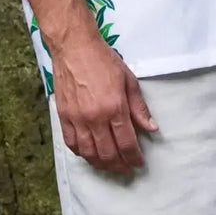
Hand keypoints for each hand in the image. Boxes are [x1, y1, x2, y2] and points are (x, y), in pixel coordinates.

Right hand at [48, 15, 158, 172]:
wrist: (74, 47)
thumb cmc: (103, 60)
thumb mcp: (128, 79)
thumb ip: (139, 107)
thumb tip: (151, 128)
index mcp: (114, 107)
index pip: (127, 143)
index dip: (134, 157)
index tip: (139, 162)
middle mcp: (95, 118)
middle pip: (108, 153)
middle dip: (120, 165)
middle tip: (127, 167)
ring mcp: (77, 119)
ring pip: (89, 154)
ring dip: (101, 164)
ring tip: (110, 165)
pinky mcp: (64, 117)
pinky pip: (72, 144)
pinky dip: (82, 154)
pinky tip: (90, 154)